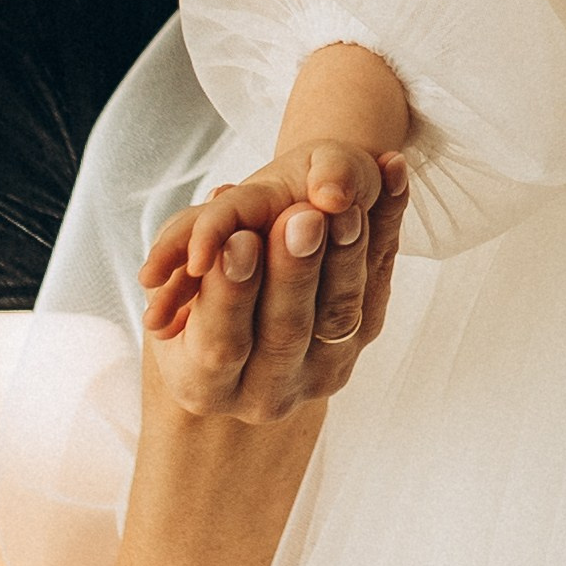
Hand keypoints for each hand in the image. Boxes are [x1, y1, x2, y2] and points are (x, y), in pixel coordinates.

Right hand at [139, 141, 410, 422]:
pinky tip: (393, 174)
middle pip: (285, 332)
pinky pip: (378, 281)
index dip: (231, 293)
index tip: (241, 239)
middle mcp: (264, 391)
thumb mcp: (172, 283)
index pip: (219, 342)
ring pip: (341, 312)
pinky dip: (388, 226)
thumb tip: (222, 196)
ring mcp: (320, 372)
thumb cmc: (192, 307)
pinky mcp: (361, 339)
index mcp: (201, 384)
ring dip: (347, 255)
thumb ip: (185, 243)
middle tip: (302, 217)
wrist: (245, 338)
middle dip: (293, 272)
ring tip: (347, 205)